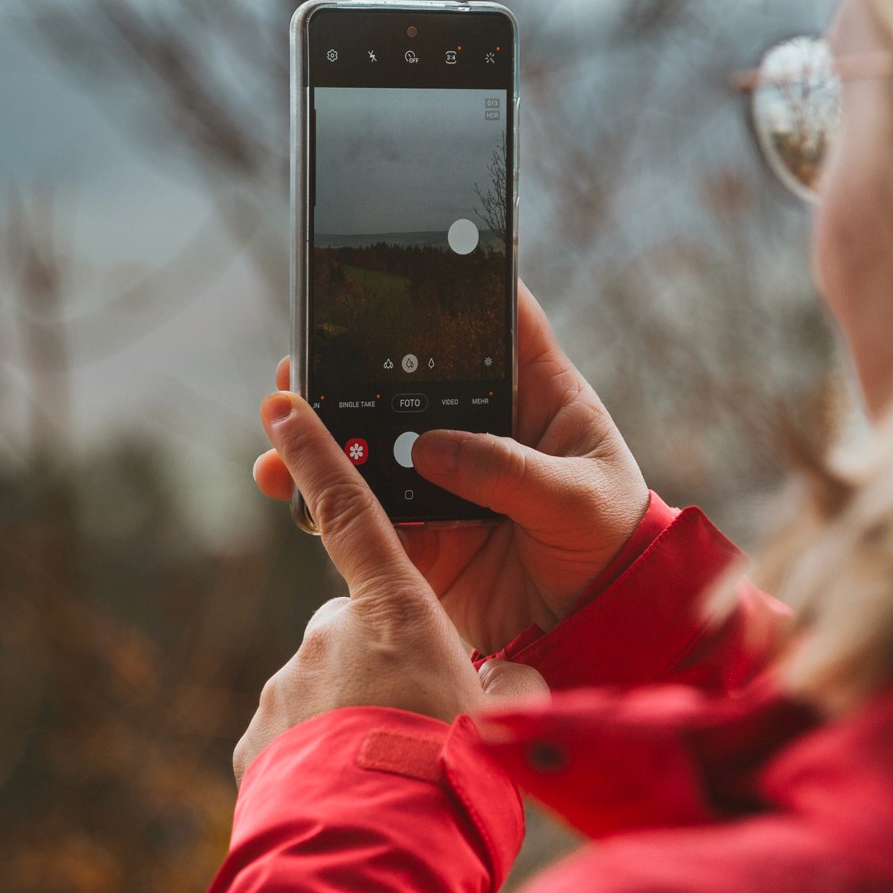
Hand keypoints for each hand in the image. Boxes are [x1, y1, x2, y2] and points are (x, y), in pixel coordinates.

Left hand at [237, 395, 541, 783]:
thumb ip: (503, 686)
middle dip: (383, 679)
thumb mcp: (504, 720)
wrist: (378, 852)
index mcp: (396, 612)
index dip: (319, 452)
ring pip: (324, 700)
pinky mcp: (253, 744)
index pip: (351, 511)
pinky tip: (348, 807)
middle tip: (421, 734)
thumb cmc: (455, 774)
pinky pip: (292, 749)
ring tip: (391, 785)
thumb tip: (510, 684)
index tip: (279, 402)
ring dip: (353, 731)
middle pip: (358, 641)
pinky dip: (317, 770)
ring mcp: (285, 689)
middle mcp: (328, 635)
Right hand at [253, 284, 648, 650]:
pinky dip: (324, 498)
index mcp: (538, 397)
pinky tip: (287, 484)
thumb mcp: (577, 497)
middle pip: (412, 380)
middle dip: (356, 362)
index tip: (409, 264)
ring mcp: (447, 480)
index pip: (500, 324)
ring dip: (326, 430)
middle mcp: (484, 428)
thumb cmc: (612, 544)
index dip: (460, 288)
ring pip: (377, 443)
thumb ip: (508, 471)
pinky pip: (366, 511)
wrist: (599, 628)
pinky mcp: (423, 532)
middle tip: (305, 354)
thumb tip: (429, 448)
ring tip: (280, 418)